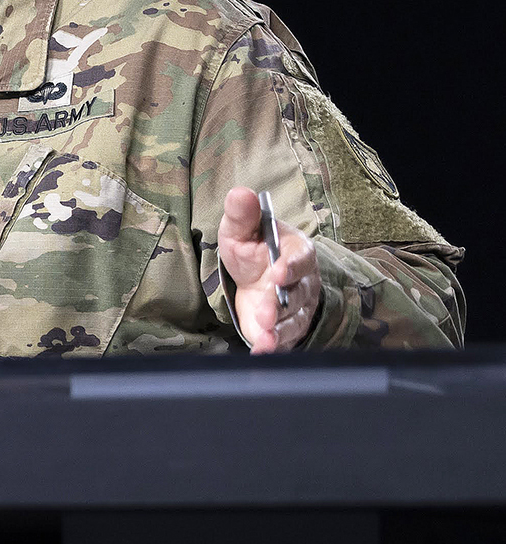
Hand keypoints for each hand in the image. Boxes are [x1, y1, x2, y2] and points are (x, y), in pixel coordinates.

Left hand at [218, 187, 320, 353]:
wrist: (255, 275)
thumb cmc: (254, 249)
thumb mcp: (241, 230)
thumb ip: (242, 214)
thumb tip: (241, 193)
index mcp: (297, 252)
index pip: (299, 259)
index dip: (290, 266)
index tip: (278, 271)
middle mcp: (302, 282)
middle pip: (296, 295)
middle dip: (280, 304)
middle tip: (266, 312)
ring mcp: (296, 308)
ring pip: (293, 320)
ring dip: (279, 330)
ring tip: (266, 338)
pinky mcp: (284, 328)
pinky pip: (285, 340)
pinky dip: (274, 346)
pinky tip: (261, 350)